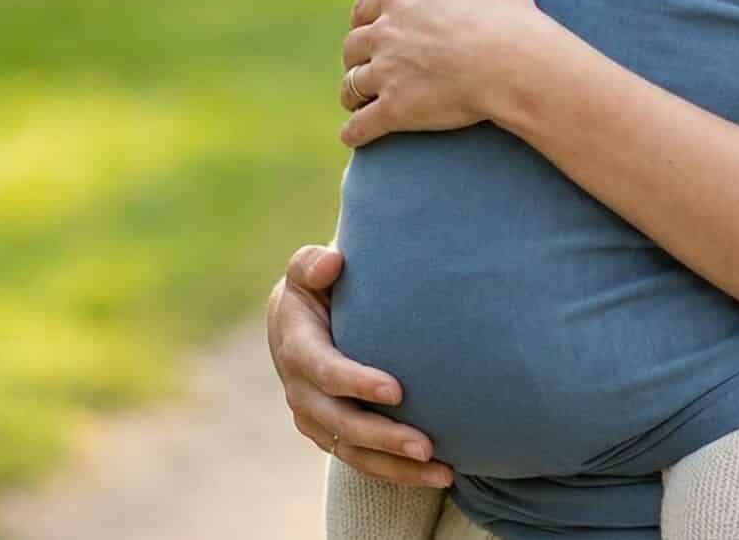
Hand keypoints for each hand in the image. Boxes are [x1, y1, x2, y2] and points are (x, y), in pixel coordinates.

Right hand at [267, 245, 450, 486]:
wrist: (298, 323)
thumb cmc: (316, 288)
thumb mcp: (307, 270)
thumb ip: (312, 264)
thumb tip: (332, 263)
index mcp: (296, 348)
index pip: (324, 371)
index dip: (356, 383)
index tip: (397, 391)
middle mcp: (301, 391)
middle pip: (341, 423)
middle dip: (383, 437)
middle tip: (425, 445)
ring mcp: (316, 419)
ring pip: (354, 452)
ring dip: (396, 467)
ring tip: (442, 470)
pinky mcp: (332, 436)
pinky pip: (363, 462)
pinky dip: (398, 473)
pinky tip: (440, 475)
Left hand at [339, 0, 552, 147]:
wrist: (511, 58)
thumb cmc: (500, 7)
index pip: (364, 8)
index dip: (365, 18)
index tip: (368, 25)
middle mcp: (383, 35)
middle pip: (353, 47)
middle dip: (355, 56)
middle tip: (364, 65)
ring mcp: (387, 74)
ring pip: (352, 86)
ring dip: (351, 93)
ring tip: (355, 101)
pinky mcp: (396, 110)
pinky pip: (362, 125)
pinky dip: (353, 132)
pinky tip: (352, 136)